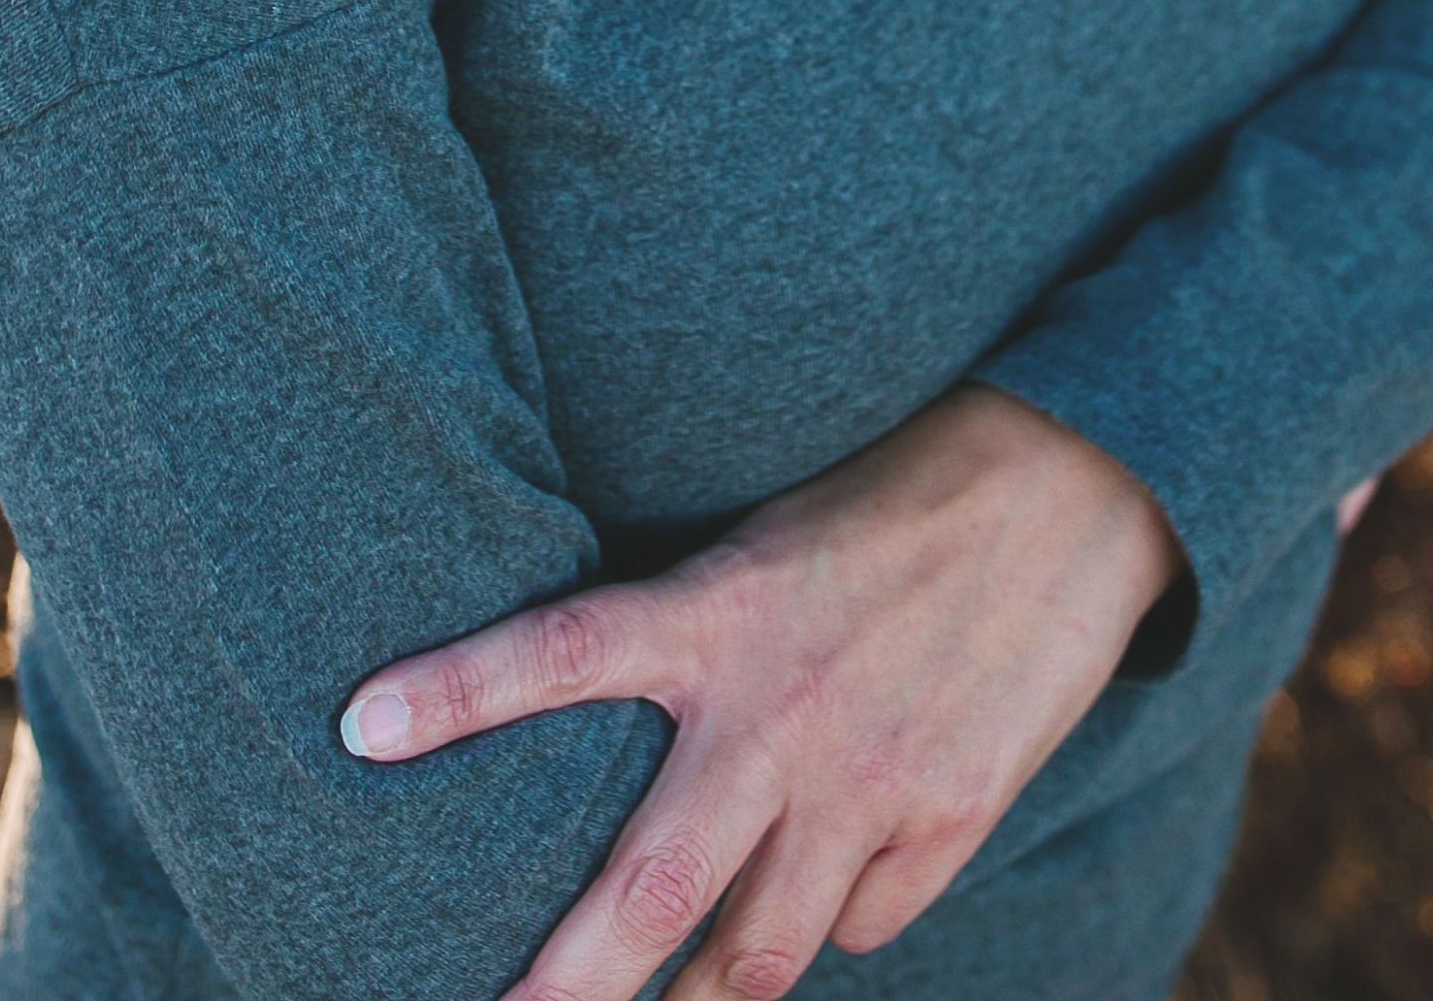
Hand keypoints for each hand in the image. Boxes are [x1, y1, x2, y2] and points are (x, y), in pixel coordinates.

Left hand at [338, 386, 1184, 1000]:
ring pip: (752, 957)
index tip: (357, 726)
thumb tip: (621, 744)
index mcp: (724, 606)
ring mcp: (871, 781)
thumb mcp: (768, 540)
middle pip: (651, 890)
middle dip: (566, 988)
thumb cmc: (894, 495)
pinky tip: (826, 891)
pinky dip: (830, 924)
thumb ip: (695, 641)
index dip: (459, 689)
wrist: (1075, 483)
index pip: (563, 649)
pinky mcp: (950, 820)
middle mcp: (784, 710)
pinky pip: (859, 925)